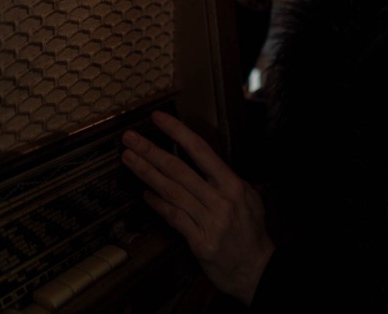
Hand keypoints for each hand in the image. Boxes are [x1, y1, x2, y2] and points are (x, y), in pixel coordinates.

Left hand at [121, 111, 274, 303]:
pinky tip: (144, 193)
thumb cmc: (252, 233)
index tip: (158, 118)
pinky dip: (158, 204)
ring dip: (146, 173)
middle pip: (179, 169)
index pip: (201, 150)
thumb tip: (203, 162)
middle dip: (151, 151)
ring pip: (171, 191)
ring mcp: (209, 221)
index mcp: (232, 184)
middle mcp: (220, 199)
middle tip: (130, 138)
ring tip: (129, 159)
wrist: (258, 270)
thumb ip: (225, 180)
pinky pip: (174, 217)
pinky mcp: (199, 241)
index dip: (178, 132)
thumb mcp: (249, 198)